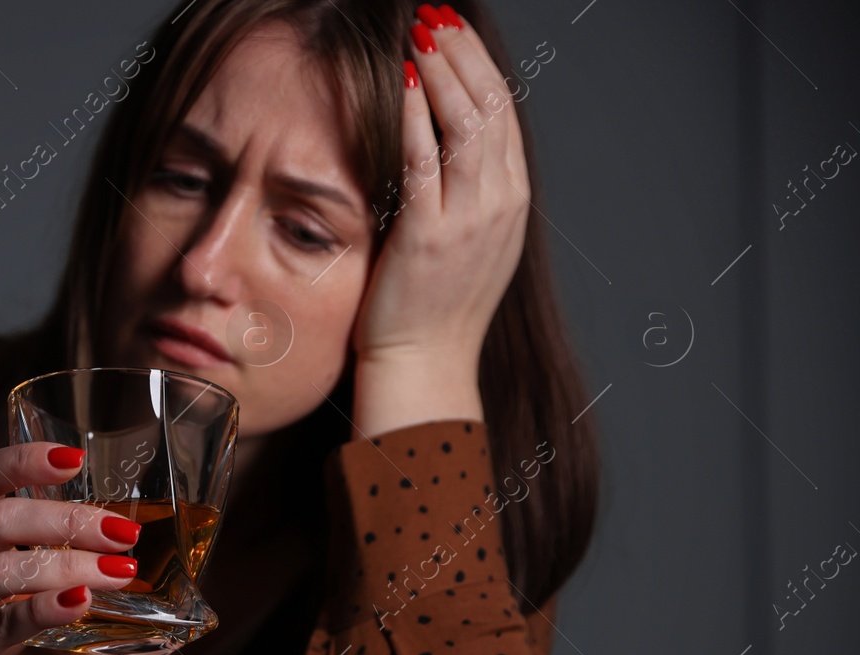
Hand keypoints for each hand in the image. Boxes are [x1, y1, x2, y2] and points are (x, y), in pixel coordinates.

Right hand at [0, 442, 142, 654]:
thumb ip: (37, 561)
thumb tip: (111, 545)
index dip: (24, 461)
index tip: (76, 458)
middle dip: (67, 520)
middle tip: (123, 533)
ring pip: (0, 571)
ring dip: (67, 565)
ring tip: (119, 571)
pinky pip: (0, 626)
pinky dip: (44, 610)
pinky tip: (80, 602)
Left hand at [348, 5, 528, 436]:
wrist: (423, 371)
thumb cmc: (429, 313)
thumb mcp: (460, 243)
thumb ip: (457, 194)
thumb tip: (437, 146)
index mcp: (509, 202)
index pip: (502, 114)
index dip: (478, 66)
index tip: (452, 32)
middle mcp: (500, 204)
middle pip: (491, 106)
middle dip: (462, 54)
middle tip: (435, 16)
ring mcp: (470, 219)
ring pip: (467, 123)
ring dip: (441, 71)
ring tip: (419, 33)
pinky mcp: (431, 235)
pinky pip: (424, 160)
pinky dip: (411, 115)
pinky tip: (395, 83)